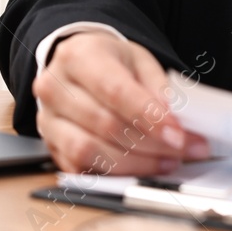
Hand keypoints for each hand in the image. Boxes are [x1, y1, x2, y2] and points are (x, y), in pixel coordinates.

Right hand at [32, 31, 209, 175]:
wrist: (77, 65)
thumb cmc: (108, 61)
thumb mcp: (139, 60)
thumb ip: (158, 88)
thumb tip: (176, 121)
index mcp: (78, 56)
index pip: (115, 91)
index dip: (149, 117)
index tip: (178, 135)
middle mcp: (55, 87)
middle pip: (105, 124)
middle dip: (151, 144)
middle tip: (183, 150)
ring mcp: (48, 119)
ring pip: (89, 151)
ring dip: (134, 164)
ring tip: (165, 162)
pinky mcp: (50, 145)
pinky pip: (80, 169)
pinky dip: (114, 174)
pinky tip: (139, 169)